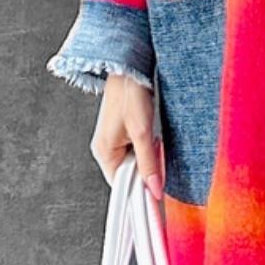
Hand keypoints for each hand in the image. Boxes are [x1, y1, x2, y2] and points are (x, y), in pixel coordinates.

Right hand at [92, 72, 164, 199]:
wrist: (128, 69)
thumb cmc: (130, 95)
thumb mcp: (143, 132)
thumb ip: (149, 163)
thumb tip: (154, 189)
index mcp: (104, 153)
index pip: (122, 186)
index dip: (140, 192)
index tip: (158, 195)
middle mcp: (106, 150)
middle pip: (129, 176)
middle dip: (146, 172)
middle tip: (160, 160)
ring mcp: (113, 142)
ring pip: (134, 163)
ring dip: (148, 159)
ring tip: (155, 142)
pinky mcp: (122, 134)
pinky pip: (135, 151)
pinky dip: (147, 150)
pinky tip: (154, 138)